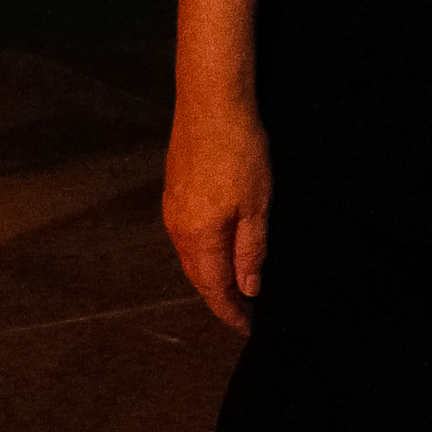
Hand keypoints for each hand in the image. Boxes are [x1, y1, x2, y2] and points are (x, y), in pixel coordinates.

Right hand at [163, 106, 272, 331]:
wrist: (212, 103)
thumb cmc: (241, 151)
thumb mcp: (258, 205)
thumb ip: (251, 251)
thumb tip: (248, 289)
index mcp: (199, 237)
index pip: (214, 289)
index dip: (231, 312)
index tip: (248, 328)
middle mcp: (178, 229)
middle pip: (198, 277)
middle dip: (222, 298)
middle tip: (246, 313)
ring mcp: (173, 210)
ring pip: (192, 257)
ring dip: (213, 275)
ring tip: (237, 287)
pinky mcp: (175, 191)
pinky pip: (189, 236)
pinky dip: (205, 252)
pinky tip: (221, 249)